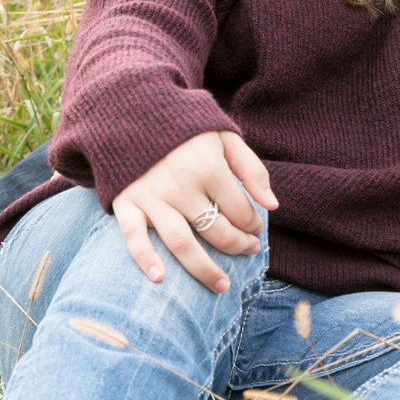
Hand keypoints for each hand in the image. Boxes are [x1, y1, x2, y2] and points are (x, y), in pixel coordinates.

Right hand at [110, 131, 277, 292]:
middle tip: (248, 251)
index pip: (240, 211)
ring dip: (203, 269)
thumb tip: (272, 206)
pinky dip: (144, 260)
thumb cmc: (185, 130)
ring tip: (221, 285)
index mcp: (208, 168)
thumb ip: (252, 169)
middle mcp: (181, 186)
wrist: (133, 113)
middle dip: (238, 246)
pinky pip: (134, 238)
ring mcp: (152, 197)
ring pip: (182, 244)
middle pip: (216, 231)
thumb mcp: (225, 137)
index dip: (253, 225)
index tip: (255, 228)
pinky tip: (160, 279)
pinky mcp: (126, 203)